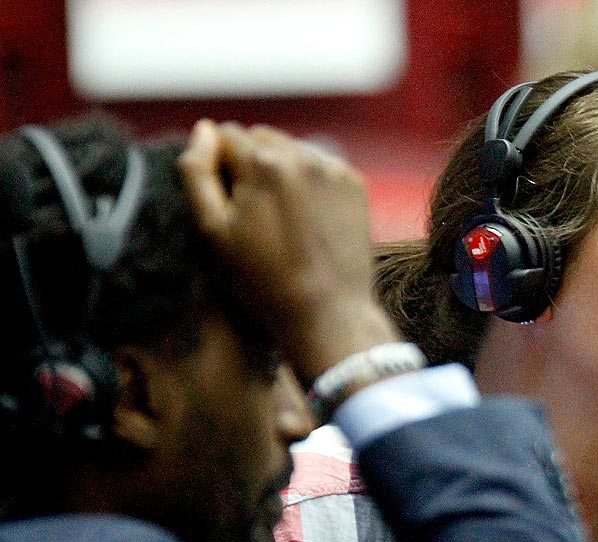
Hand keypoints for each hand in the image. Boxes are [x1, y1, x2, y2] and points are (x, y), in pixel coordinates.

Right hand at [177, 119, 397, 382]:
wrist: (328, 312)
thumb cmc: (262, 280)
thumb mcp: (213, 230)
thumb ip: (198, 172)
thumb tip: (204, 129)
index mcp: (263, 162)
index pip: (226, 135)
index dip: (219, 165)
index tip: (228, 200)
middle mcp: (303, 156)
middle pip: (261, 137)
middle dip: (251, 161)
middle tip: (253, 208)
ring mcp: (334, 169)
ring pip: (292, 148)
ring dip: (280, 168)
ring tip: (281, 214)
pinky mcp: (355, 185)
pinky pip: (321, 166)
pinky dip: (309, 181)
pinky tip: (307, 216)